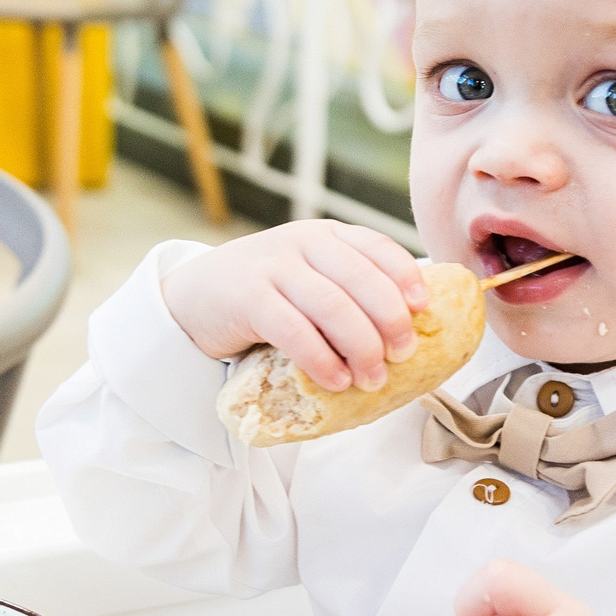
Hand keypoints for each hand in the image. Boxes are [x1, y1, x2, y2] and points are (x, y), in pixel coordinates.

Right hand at [161, 220, 429, 392]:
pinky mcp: (247, 298)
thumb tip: (409, 334)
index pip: (376, 245)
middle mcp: (302, 242)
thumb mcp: (307, 278)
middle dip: (389, 319)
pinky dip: (321, 359)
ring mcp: (272, 266)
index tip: (423, 308)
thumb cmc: (266, 297)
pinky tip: (335, 381)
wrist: (193, 298)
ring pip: (332, 305)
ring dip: (360, 347)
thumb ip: (346, 290)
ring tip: (372, 379)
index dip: (405, 275)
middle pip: (361, 278)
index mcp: (326, 235)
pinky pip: (293, 329)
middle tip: (404, 355)